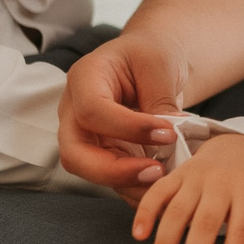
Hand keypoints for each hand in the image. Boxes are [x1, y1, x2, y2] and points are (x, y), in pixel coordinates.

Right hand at [60, 30, 187, 202]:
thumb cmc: (150, 54)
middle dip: (112, 170)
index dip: (128, 127)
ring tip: (164, 184)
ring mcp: (84, 135)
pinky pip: (110, 179)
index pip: (92, 110)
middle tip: (156, 172)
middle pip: (74, 152)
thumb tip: (169, 141)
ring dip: (126, 184)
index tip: (168, 133)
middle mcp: (74, 111)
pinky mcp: (101, 153)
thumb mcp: (159, 64)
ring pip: (89, 172)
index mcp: (84, 78)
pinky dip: (133, 188)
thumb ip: (160, 101)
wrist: (148, 61)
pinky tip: (161, 189)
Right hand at [129, 131, 243, 243]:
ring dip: (164, 241)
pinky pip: (158, 191)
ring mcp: (197, 177)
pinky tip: (139, 235)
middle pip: (206, 222)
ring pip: (177, 210)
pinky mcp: (177, 173)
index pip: (242, 230)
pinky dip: (145, 212)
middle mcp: (222, 183)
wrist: (240, 145)